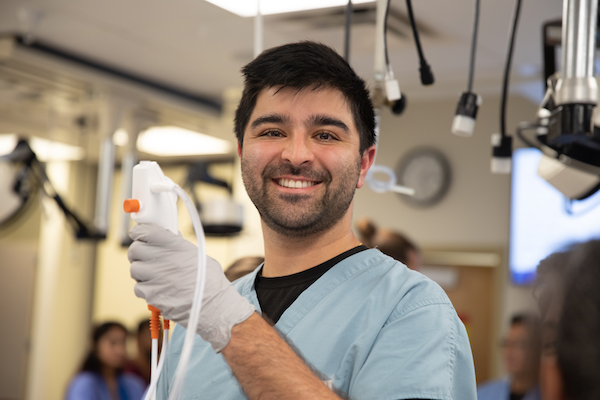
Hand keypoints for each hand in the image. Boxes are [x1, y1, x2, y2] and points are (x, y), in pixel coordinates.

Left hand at [128, 224, 255, 351]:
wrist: (213, 307)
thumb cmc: (210, 282)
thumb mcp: (198, 256)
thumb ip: (179, 245)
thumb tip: (166, 236)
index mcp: (176, 246)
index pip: (146, 231)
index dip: (139, 232)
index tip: (139, 235)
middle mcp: (164, 259)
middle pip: (135, 250)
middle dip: (138, 253)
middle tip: (146, 257)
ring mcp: (156, 277)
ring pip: (134, 269)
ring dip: (141, 271)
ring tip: (154, 275)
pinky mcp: (152, 295)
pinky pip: (138, 288)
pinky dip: (145, 289)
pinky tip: (158, 289)